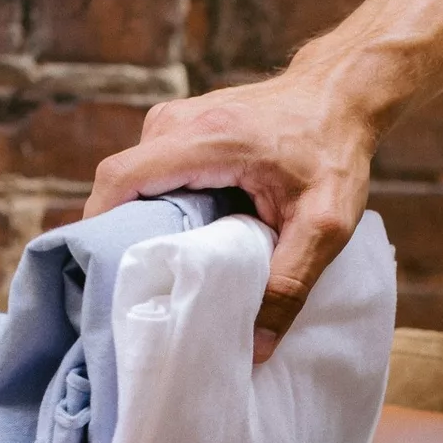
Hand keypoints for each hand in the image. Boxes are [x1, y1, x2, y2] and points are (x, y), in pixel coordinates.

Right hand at [85, 66, 378, 362]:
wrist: (342, 96)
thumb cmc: (336, 155)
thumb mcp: (327, 226)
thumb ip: (291, 283)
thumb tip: (257, 346)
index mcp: (206, 138)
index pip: (121, 180)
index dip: (100, 229)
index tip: (108, 279)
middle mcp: (178, 121)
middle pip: (120, 185)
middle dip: (122, 238)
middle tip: (142, 291)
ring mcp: (175, 120)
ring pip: (135, 182)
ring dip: (144, 224)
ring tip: (166, 273)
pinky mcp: (182, 129)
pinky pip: (152, 173)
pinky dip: (160, 207)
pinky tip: (185, 242)